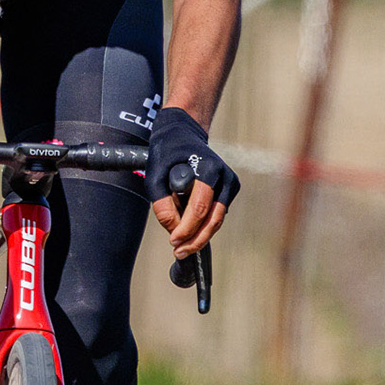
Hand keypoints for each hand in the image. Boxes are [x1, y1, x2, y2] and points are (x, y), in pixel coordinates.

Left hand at [146, 107, 238, 259]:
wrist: (182, 133)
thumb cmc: (167, 152)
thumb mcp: (154, 174)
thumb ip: (161, 202)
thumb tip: (173, 230)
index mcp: (209, 168)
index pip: (200, 208)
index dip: (186, 229)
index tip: (173, 241)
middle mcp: (225, 176)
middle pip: (213, 219)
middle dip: (195, 239)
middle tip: (179, 252)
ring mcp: (230, 183)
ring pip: (217, 220)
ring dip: (200, 236)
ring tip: (182, 247)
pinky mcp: (229, 189)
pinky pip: (216, 214)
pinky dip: (203, 224)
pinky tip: (188, 229)